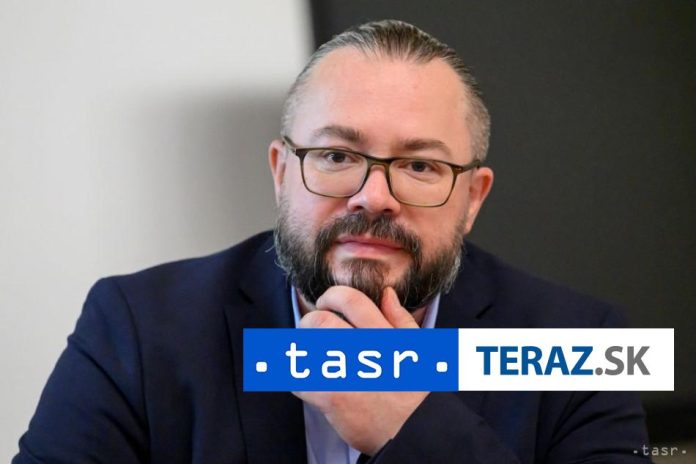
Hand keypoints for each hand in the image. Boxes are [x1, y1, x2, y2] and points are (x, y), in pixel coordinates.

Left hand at [293, 286, 427, 454]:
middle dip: (309, 322)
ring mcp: (345, 375)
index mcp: (383, 336)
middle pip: (319, 321)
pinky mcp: (331, 398)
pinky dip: (299, 380)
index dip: (331, 296)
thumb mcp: (417, 349)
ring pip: (304, 348)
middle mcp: (363, 351)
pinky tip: (311, 382)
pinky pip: (299, 380)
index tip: (326, 303)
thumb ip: (400, 319)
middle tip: (311, 329)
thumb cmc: (414, 390)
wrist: (413, 432)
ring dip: (302, 350)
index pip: (350, 300)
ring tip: (309, 355)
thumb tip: (387, 293)